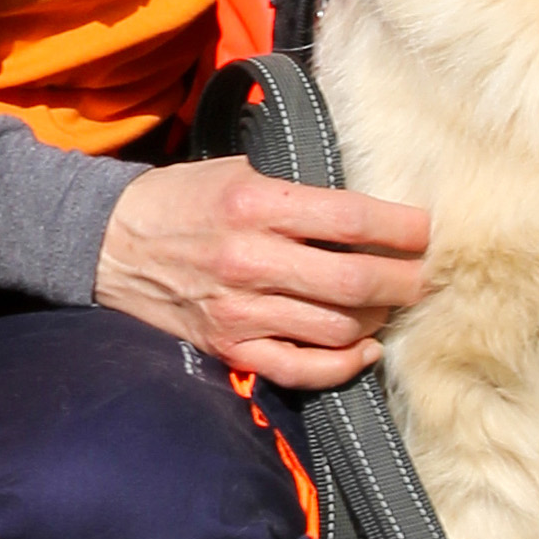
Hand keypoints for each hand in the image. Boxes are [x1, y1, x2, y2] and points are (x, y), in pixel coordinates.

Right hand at [93, 156, 433, 392]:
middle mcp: (251, 259)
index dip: (402, 229)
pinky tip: (363, 349)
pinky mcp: (230, 348)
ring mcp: (240, 311)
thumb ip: (298, 186)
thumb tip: (368, 204)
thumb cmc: (183, 198)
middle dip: (404, 281)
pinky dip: (342, 365)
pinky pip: (301, 370)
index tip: (427, 231)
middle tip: (425, 275)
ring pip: (336, 329)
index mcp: (256, 203)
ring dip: (377, 319)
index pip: (351, 220)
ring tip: (391, 304)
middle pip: (354, 283)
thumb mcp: (240, 168)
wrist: (111, 242)